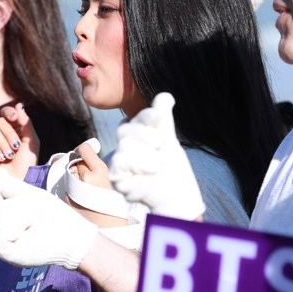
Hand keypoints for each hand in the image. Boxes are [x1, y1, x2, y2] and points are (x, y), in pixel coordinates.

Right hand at [0, 102, 38, 177]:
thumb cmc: (27, 163)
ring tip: (10, 156)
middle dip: (10, 133)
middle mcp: (1, 135)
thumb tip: (19, 104)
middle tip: (16, 146)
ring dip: (3, 143)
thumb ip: (26, 122)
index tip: (15, 118)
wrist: (19, 181)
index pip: (6, 113)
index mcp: (13, 130)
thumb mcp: (31, 141)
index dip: (9, 112)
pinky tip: (2, 158)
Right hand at [0, 169, 97, 269]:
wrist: (71, 236)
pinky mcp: (6, 254)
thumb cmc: (53, 215)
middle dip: (14, 208)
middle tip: (32, 216)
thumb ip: (10, 185)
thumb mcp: (30, 195)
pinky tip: (25, 237)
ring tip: (31, 227)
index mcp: (4, 210)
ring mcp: (2, 241)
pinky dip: (13, 235)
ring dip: (17, 221)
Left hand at [68, 141, 127, 227]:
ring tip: (86, 189)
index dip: (84, 151)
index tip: (85, 153)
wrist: (109, 226)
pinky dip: (71, 188)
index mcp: (100, 171)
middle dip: (80, 166)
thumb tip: (83, 153)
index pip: (84, 150)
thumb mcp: (109, 179)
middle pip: (76, 162)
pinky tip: (81, 197)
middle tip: (90, 178)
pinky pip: (67, 186)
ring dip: (74, 177)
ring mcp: (75, 188)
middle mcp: (86, 178)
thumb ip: (95, 166)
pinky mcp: (68, 198)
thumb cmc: (112, 203)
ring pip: (70, 173)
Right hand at [109, 92, 204, 219]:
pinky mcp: (116, 176)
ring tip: (157, 166)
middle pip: (125, 129)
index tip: (159, 118)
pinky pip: (120, 161)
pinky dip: (137, 165)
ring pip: (124, 145)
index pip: (137, 118)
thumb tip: (165, 96)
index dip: (147, 116)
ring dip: (146, 156)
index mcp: (137, 133)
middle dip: (147, 136)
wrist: (175, 195)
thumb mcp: (170, 141)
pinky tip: (149, 172)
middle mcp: (125, 144)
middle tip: (161, 146)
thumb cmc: (172, 168)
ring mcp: (119, 160)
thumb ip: (165, 120)